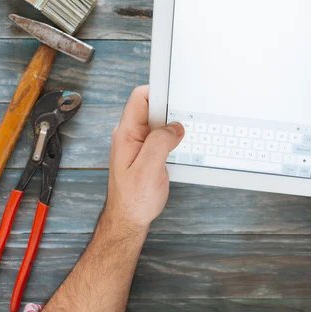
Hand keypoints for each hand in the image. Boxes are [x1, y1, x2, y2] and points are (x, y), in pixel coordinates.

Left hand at [105, 85, 184, 230]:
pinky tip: (179, 146)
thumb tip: (175, 127)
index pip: (140, 98)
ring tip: (182, 136)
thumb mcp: (149, 170)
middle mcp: (130, 135)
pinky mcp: (146, 152)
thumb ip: (161, 143)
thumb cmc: (134, 200)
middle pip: (151, 107)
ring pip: (158, 122)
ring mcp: (138, 144)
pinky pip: (161, 136)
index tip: (176, 92)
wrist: (129, 220)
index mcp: (126, 134)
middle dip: (170, 109)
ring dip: (172, 125)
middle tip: (184, 118)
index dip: (158, 91)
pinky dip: (172, 138)